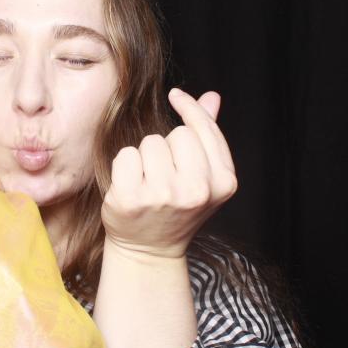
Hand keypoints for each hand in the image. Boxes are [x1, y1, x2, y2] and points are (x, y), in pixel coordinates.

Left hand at [101, 88, 238, 258]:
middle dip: (168, 146)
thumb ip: (207, 135)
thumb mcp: (202, 176)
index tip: (176, 96)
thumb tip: (212, 97)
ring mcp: (163, 196)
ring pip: (150, 143)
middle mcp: (196, 191)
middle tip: (166, 174)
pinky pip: (125, 156)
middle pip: (178, 135)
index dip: (190, 108)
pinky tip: (131, 188)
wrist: (149, 251)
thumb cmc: (175, 208)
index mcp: (223, 183)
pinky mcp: (131, 199)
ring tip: (149, 183)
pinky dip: (124, 167)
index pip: (205, 129)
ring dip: (145, 157)